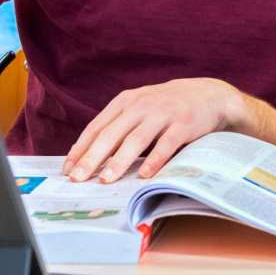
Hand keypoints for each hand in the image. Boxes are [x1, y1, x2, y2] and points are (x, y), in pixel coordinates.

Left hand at [63, 77, 252, 182]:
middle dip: (92, 158)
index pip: (97, 127)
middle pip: (112, 134)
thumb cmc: (166, 107)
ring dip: (119, 161)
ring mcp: (164, 113)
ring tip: (105, 180)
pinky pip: (166, 144)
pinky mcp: (184, 124)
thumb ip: (116, 126)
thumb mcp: (139, 107)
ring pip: (136, 139)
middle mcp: (142, 105)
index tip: (68, 169)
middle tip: (78, 178)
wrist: (208, 94)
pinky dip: (154, 160)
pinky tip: (144, 175)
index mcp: (126, 101)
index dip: (81, 149)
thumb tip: (83, 155)